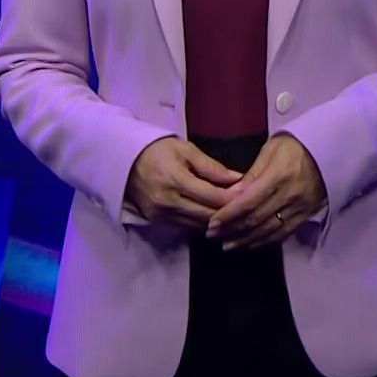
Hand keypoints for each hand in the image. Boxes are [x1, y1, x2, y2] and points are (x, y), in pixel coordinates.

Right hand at [123, 137, 241, 230]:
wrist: (124, 160)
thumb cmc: (158, 150)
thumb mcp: (186, 150)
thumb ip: (212, 167)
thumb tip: (238, 178)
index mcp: (176, 180)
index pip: (213, 197)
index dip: (234, 198)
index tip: (251, 194)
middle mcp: (168, 201)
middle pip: (208, 215)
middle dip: (229, 212)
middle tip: (247, 206)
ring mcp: (161, 214)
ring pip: (199, 225)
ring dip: (217, 221)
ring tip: (234, 213)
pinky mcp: (156, 221)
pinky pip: (186, 226)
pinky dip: (202, 222)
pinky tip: (214, 217)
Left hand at [205, 133, 327, 249]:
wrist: (331, 150)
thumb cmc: (296, 146)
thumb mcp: (271, 150)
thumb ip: (251, 175)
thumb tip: (230, 196)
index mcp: (279, 175)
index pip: (248, 201)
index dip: (228, 214)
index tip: (212, 222)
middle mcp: (290, 194)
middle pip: (256, 218)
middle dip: (231, 229)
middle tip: (212, 235)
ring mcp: (300, 207)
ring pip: (268, 230)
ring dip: (245, 240)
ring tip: (227, 245)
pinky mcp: (307, 214)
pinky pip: (284, 233)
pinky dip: (265, 241)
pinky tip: (251, 244)